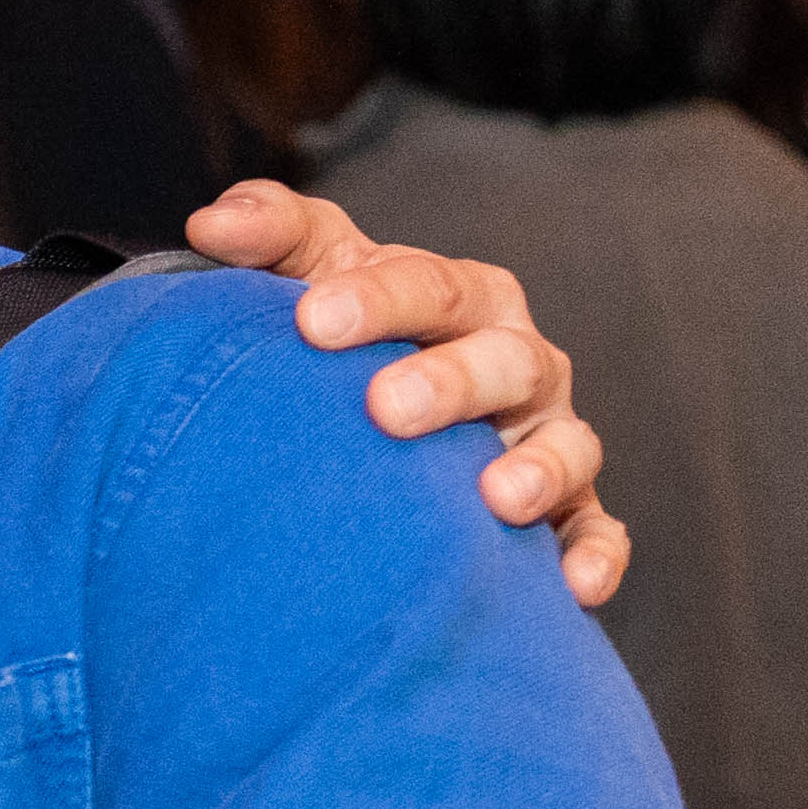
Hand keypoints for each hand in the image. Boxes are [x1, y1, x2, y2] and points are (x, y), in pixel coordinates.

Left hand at [181, 180, 627, 610]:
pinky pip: (595, 530)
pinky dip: (596, 552)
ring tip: (496, 496)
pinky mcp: (567, 509)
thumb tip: (211, 223)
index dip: (375, 299)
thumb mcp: (313, 271)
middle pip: (502, 360)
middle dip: (450, 382)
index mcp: (459, 297)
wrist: (382, 414)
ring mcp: (545, 435)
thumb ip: (268, 234)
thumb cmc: (348, 334)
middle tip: (386, 409)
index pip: (427, 286)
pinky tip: (573, 584)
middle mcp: (515, 359)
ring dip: (539, 468)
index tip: (312, 320)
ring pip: (565, 444)